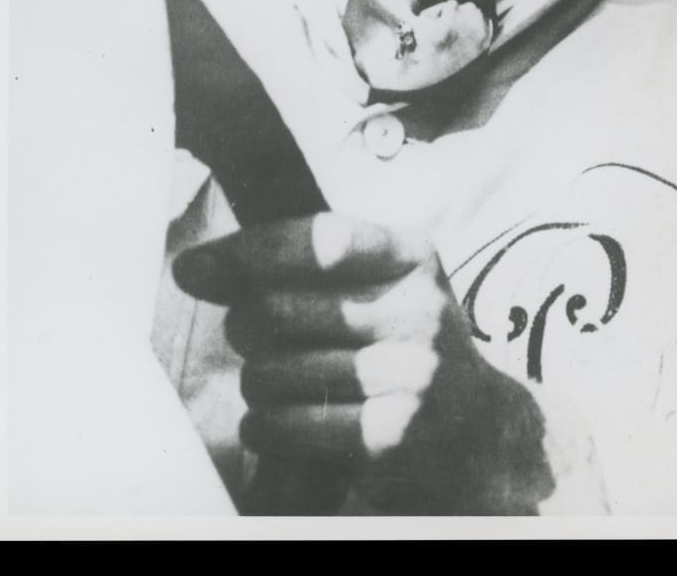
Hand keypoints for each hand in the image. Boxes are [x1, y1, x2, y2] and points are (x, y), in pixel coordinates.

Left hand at [173, 213, 555, 513]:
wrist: (482, 438)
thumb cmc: (403, 349)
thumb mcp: (380, 287)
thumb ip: (303, 267)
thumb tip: (197, 268)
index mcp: (413, 257)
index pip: (320, 239)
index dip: (248, 251)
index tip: (194, 268)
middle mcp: (418, 310)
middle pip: (277, 309)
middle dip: (244, 325)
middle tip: (254, 338)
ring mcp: (410, 376)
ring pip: (271, 371)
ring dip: (255, 382)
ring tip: (280, 384)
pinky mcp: (391, 438)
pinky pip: (284, 424)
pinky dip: (264, 426)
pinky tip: (279, 423)